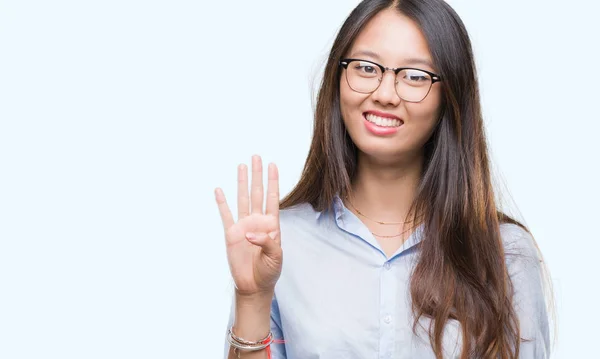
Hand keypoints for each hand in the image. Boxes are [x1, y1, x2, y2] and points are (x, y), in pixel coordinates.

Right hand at [215, 155, 282, 296]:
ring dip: (242, 183)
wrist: (254, 285)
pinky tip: (219, 190)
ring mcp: (243, 225)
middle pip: (257, 193)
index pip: (272, 198)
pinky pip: (225, 215)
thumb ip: (267, 242)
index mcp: (271, 225)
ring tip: (242, 166)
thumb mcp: (275, 258)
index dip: (273, 181)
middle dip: (257, 175)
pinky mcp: (231, 234)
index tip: (273, 165)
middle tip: (256, 157)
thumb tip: (251, 232)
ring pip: (242, 199)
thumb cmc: (269, 271)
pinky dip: (222, 202)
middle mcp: (257, 221)